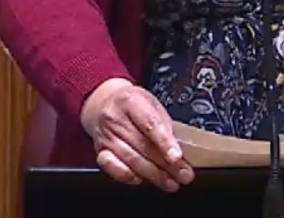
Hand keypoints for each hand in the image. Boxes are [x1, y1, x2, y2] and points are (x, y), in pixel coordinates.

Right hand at [80, 78, 194, 192]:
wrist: (102, 103)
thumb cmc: (132, 104)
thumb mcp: (151, 103)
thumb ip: (163, 122)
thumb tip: (177, 147)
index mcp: (131, 101)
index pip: (149, 124)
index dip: (164, 142)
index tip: (177, 157)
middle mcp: (115, 118)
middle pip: (142, 145)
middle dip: (166, 164)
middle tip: (183, 174)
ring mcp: (105, 136)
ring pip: (131, 159)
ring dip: (154, 175)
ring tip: (171, 182)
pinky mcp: (99, 151)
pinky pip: (113, 168)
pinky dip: (129, 176)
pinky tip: (143, 180)